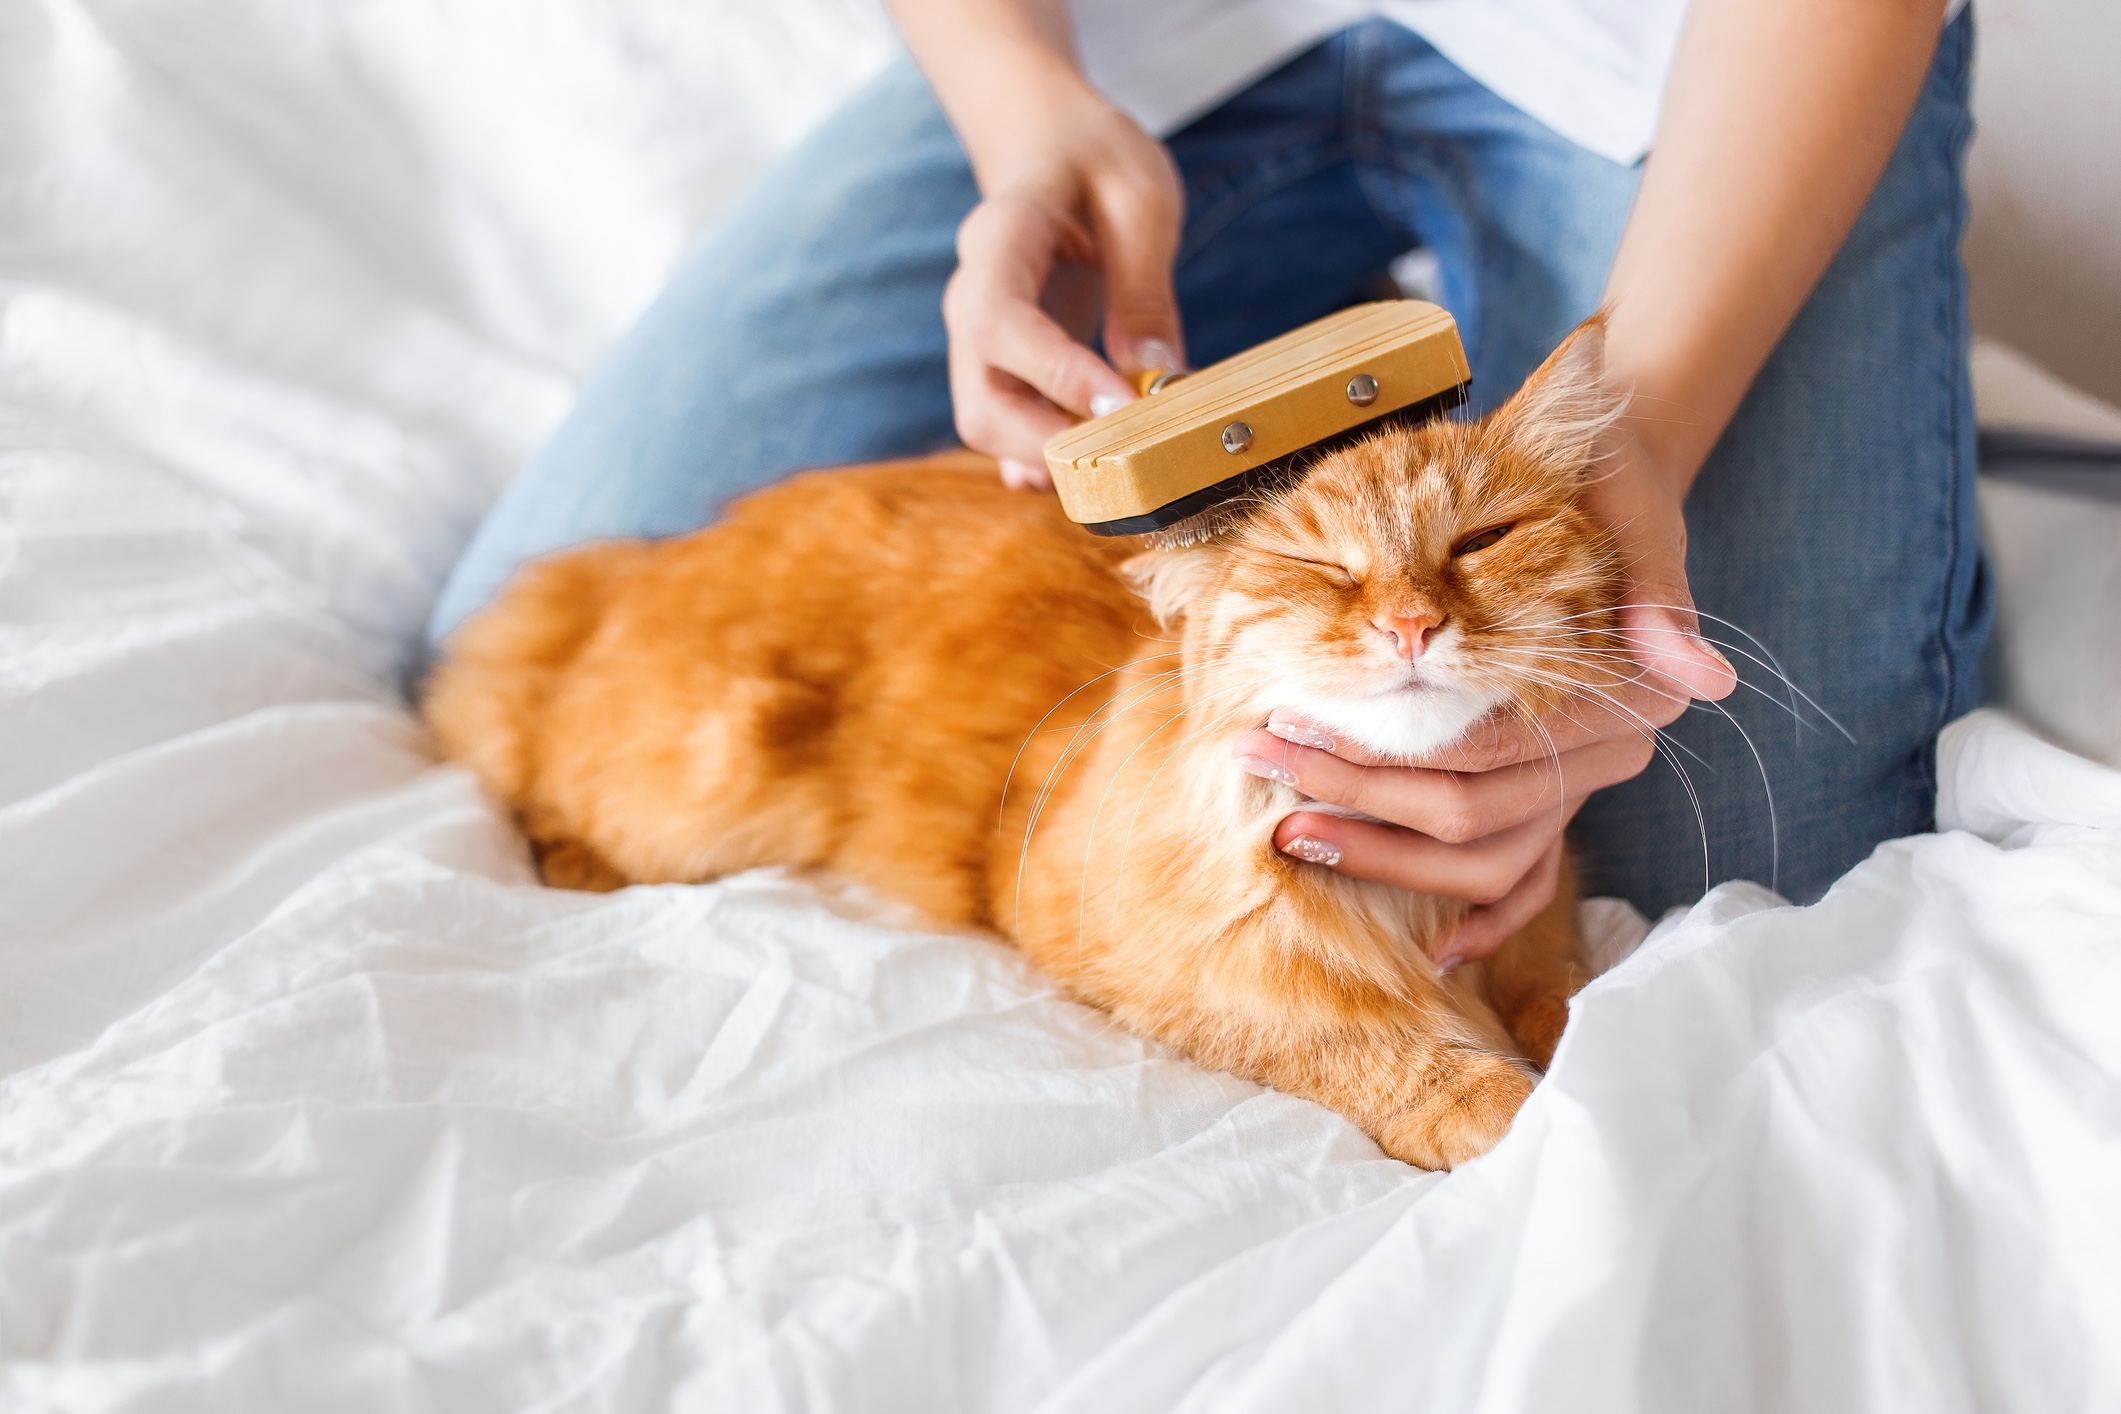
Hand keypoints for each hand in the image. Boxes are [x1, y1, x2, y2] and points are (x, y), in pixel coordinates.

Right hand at [940, 66, 1187, 487]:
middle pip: (982, 401)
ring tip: (1128, 460)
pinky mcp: (999, 365)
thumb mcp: (1140, 199)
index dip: (1055, 375)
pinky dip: (1048, 457)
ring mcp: (976, 339)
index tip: (1122, 406)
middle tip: (1133, 455)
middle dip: (1051, 443)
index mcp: (998, 239)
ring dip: (1053, 458)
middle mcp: (970, 297)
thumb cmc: (1094, 158)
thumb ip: (1143, 289)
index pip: (1001, 322)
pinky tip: (1098, 461)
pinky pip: (1007, 428)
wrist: (1045, 146)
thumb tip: (1158, 379)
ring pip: (988, 425)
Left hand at [1232, 423, 1737, 969]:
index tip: (1291, 725)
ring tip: (1289, 832)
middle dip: (1354, 799)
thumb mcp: (1626, 498)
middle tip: (1258, 764)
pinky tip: (1428, 945)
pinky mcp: (1555, 797)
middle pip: (1470, 813)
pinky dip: (1484, 920)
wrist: (1604, 480)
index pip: (1486, 749)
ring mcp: (1580, 784)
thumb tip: (1698, 676)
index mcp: (1624, 694)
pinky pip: (1528, 882)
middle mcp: (1609, 753)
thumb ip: (1654, 585)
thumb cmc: (1600, 480)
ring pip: (1486, 863)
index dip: (1384, 750)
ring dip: (1384, 860)